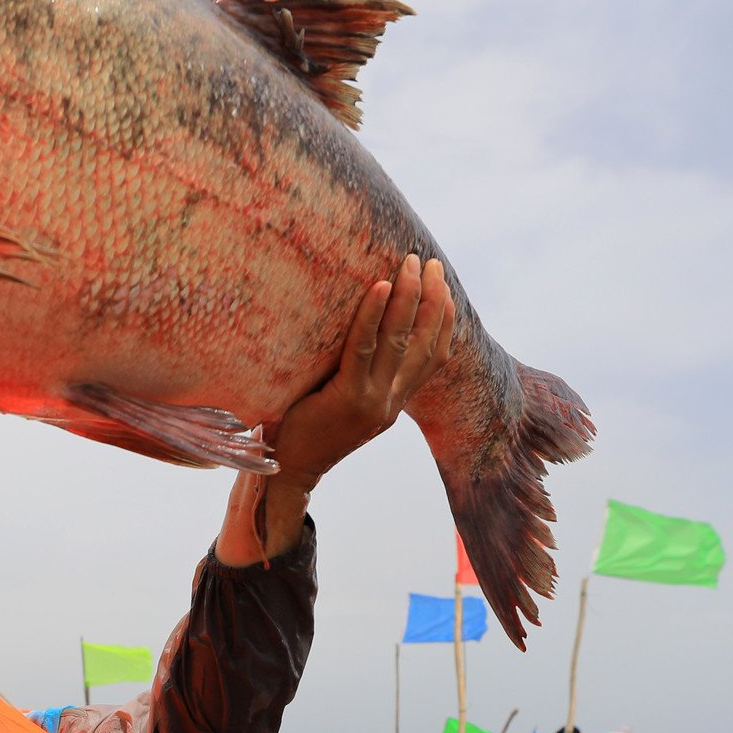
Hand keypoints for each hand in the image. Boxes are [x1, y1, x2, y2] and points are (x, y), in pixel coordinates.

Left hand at [218, 254, 456, 565]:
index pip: (434, 356)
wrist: (290, 472)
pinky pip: (364, 349)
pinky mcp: (348, 399)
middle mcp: (391, 401)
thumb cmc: (309, 430)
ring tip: (410, 263)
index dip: (443, 318)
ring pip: (400, 341)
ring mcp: (373, 401)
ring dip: (408, 297)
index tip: (442, 285)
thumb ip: (363, 375)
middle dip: (430, 297)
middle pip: (423, 342)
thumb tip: (364, 331)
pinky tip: (378, 285)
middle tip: (427, 260)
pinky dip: (373, 315)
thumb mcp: (347, 402)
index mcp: (395, 402)